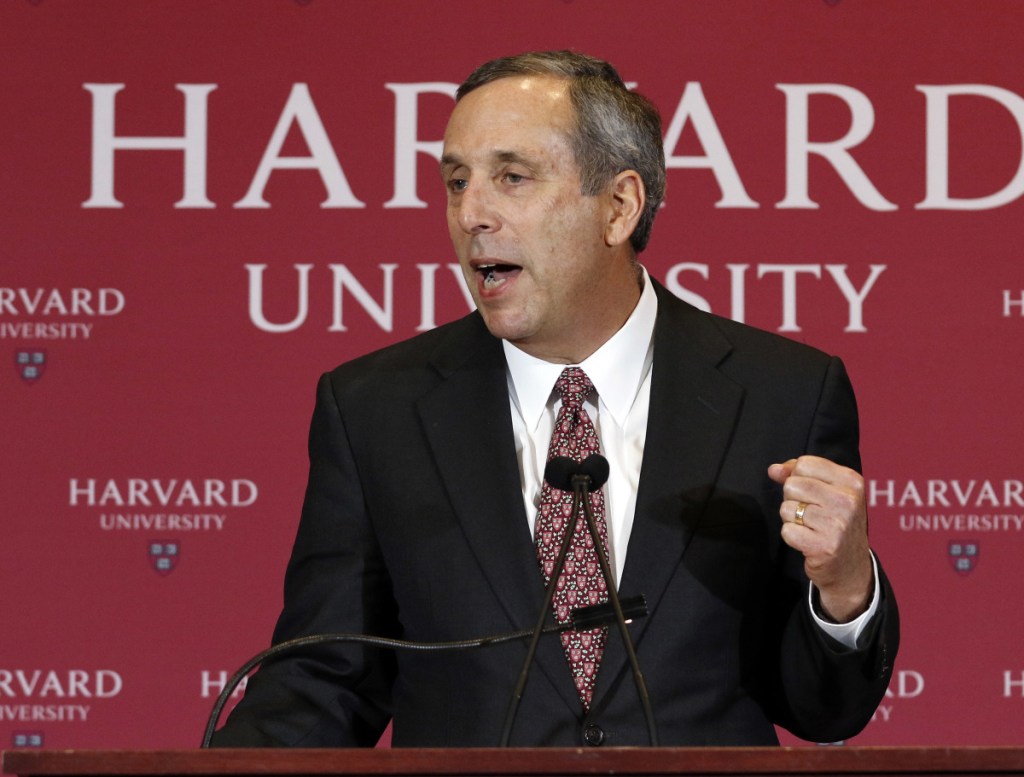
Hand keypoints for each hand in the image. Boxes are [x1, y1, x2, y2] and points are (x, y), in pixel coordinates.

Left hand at [767, 455, 873, 622]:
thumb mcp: (826, 492)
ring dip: (792, 519)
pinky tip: (808, 541)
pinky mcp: (824, 546)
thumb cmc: (834, 522)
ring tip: (810, 527)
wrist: (851, 567)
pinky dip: (792, 537)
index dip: (797, 477)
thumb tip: (773, 469)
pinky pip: (787, 531)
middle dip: (792, 499)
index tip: (809, 493)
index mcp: (851, 481)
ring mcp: (837, 524)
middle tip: (810, 514)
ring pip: (787, 508)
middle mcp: (848, 501)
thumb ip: (798, 475)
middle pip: (792, 485)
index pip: (805, 463)